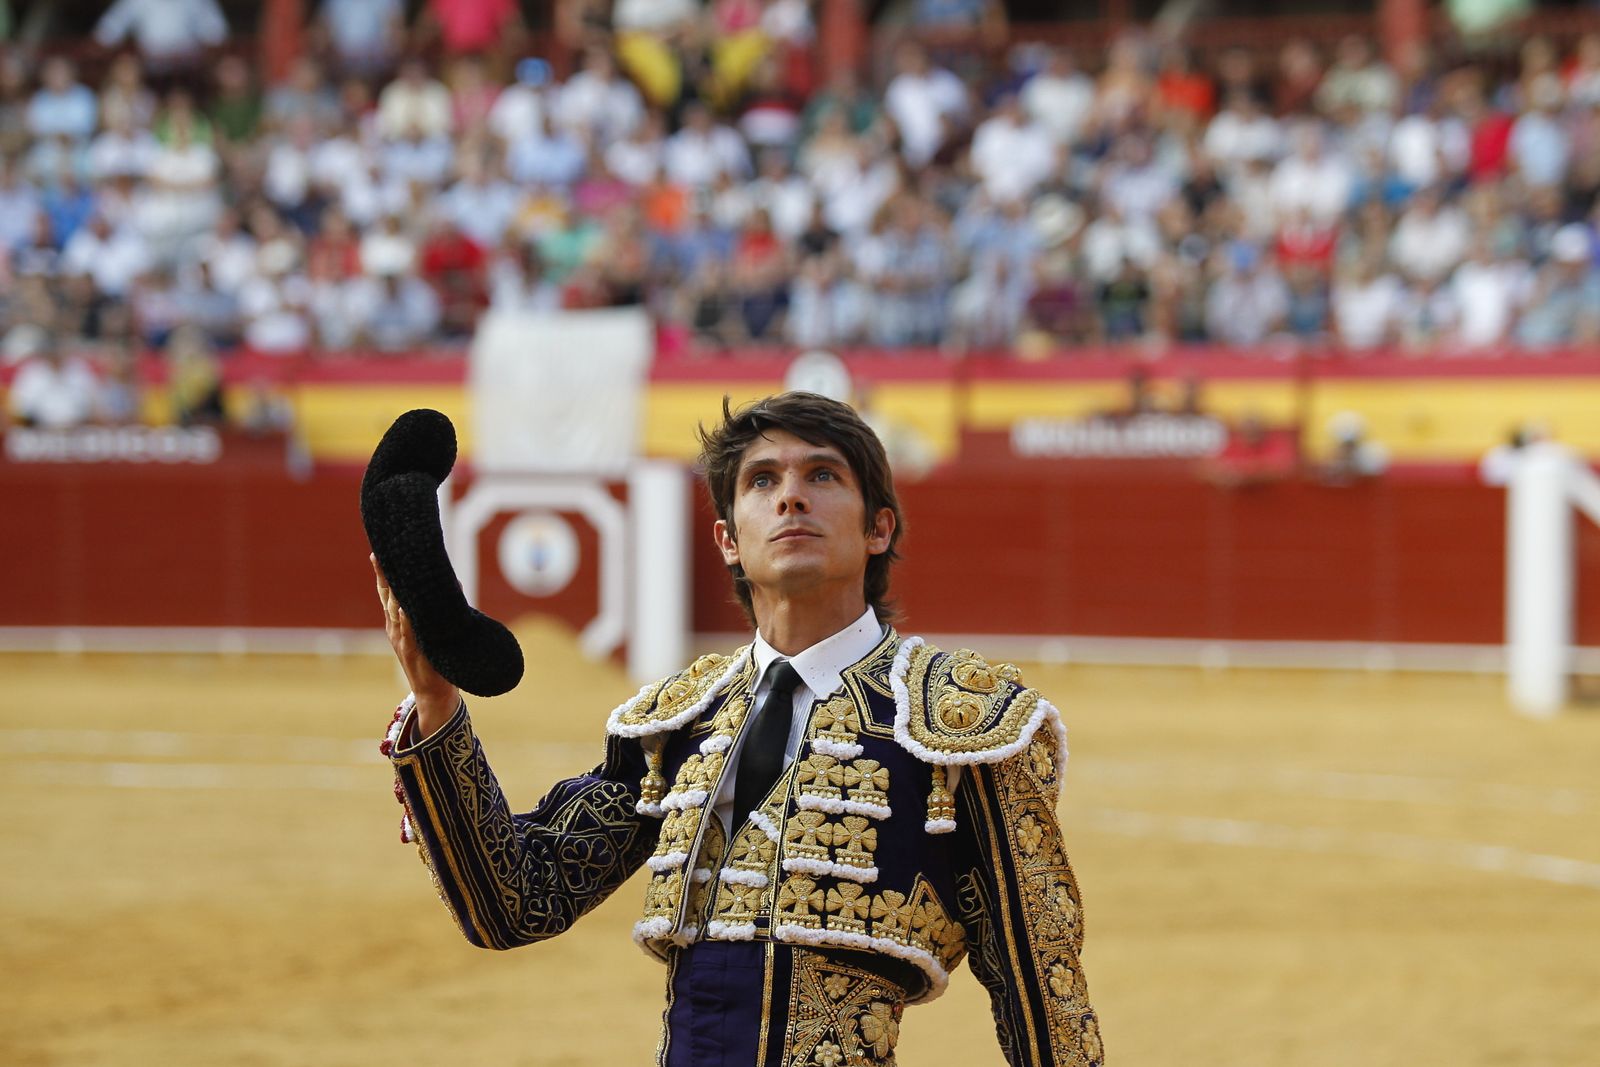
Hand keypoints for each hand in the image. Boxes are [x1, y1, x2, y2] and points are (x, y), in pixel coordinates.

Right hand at [372, 553, 458, 739]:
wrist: (434, 693)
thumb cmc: (436, 658)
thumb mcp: (433, 630)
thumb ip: (437, 610)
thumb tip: (453, 583)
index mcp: (398, 621)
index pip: (388, 592)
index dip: (383, 572)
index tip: (379, 551)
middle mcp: (395, 628)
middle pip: (387, 596)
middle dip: (384, 575)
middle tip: (380, 553)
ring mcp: (402, 639)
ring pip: (395, 610)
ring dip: (394, 591)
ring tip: (391, 570)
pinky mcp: (412, 652)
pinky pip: (409, 632)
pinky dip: (406, 620)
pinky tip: (404, 607)